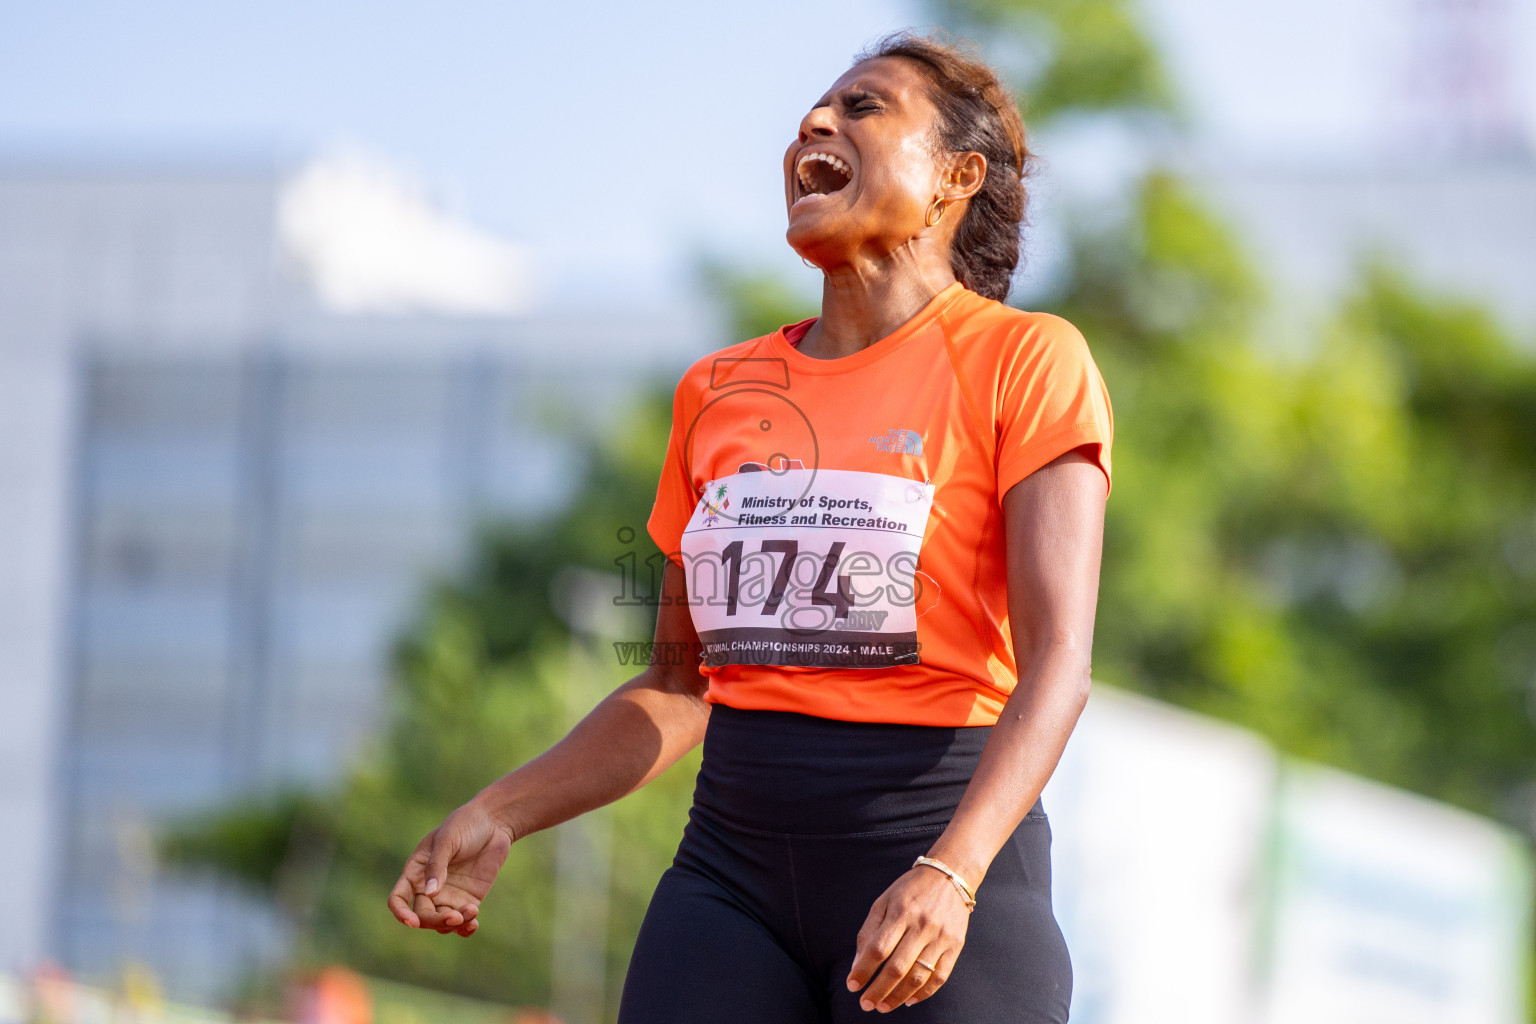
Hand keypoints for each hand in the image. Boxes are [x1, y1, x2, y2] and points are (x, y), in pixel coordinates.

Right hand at [387, 800, 513, 936]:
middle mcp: (428, 888)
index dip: (401, 912)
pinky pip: (462, 922)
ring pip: (442, 923)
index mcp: (415, 871)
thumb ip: (437, 865)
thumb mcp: (448, 839)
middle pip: (422, 916)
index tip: (412, 922)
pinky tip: (474, 923)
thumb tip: (429, 894)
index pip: (399, 898)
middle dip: (436, 921)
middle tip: (455, 917)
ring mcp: (448, 896)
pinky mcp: (468, 900)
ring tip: (472, 911)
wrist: (493, 822)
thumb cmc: (465, 825)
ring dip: (454, 924)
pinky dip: (465, 928)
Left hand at [845, 866, 970, 1011]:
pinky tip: (909, 1000)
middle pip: (897, 967)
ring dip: (899, 996)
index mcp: (900, 912)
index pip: (878, 949)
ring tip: (884, 1006)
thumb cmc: (910, 890)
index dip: (863, 970)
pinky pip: (940, 976)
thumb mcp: (884, 901)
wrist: (950, 876)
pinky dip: (924, 993)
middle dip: (879, 990)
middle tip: (866, 1004)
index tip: (852, 985)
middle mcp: (922, 925)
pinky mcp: (955, 945)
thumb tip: (858, 964)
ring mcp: (941, 937)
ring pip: (919, 976)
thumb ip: (869, 931)